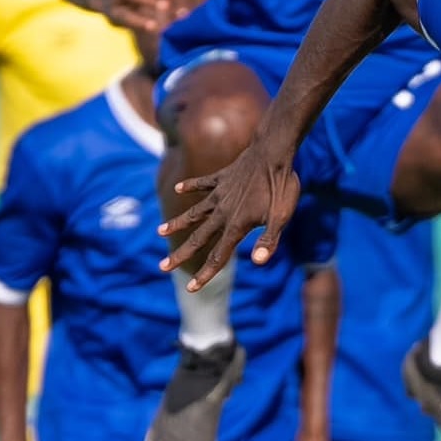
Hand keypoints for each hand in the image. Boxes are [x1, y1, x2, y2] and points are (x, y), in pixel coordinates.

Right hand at [158, 142, 302, 288]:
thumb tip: (258, 262)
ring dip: (178, 223)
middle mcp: (223, 211)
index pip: (219, 256)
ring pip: (194, 212)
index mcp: (237, 225)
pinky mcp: (222, 177)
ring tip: (159, 231)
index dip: (205, 274)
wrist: (274, 151)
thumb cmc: (281, 185)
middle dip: (181, 254)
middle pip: (199, 238)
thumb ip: (269, 239)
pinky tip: (179, 188)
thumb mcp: (281, 215)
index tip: (191, 288)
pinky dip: (190, 186)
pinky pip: (203, 183)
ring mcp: (220, 193)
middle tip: (162, 267)